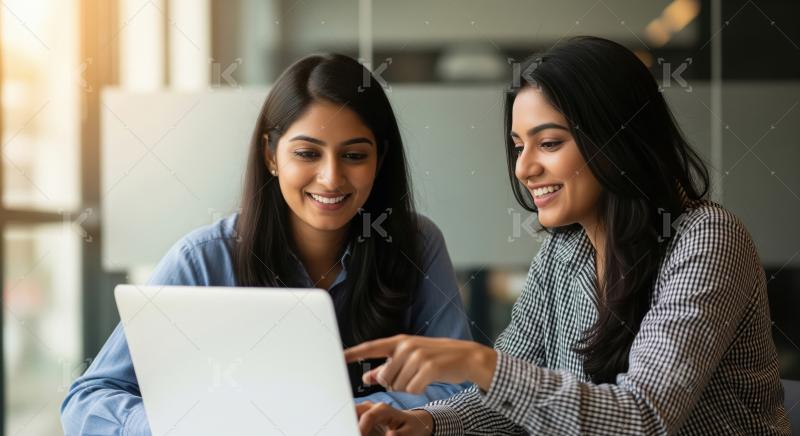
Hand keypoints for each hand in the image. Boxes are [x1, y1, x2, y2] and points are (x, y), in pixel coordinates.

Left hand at [344, 335, 496, 393]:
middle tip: (411, 376)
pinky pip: (412, 390)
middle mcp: (406, 346)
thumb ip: (388, 366)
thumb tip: (367, 376)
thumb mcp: (411, 358)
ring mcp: (418, 356)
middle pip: (385, 377)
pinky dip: (419, 390)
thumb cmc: (436, 358)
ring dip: (408, 387)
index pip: (371, 347)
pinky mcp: (429, 367)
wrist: (467, 357)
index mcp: (399, 341)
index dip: (353, 352)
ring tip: (421, 377)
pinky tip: (428, 381)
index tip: (337, 356)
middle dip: (395, 383)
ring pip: (398, 386)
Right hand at [355, 401, 432, 435]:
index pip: (368, 416)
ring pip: (351, 413)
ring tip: (349, 432)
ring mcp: (367, 411)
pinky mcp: (364, 416)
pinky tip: (352, 430)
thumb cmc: (411, 427)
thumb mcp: (409, 433)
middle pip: (354, 410)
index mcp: (384, 409)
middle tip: (349, 433)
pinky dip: (351, 425)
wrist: (413, 422)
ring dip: (349, 423)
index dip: (361, 428)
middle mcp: (373, 407)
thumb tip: (389, 435)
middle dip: (349, 422)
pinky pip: (353, 418)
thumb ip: (399, 435)